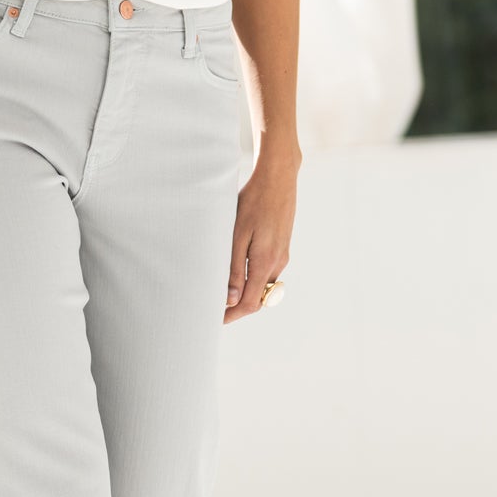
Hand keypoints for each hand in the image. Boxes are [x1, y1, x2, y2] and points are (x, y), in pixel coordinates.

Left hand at [224, 146, 297, 323]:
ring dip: (245, 291)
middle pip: (258, 298)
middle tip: (214, 305)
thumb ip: (233, 268)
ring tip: (222, 287)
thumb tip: (230, 299)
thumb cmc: (253, 202)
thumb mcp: (237, 234)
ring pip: (263, 285)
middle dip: (237, 306)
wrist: (278, 178)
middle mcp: (278, 263)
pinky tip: (237, 266)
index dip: (233, 315)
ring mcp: (283, 254)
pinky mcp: (282, 246)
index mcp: (265, 262)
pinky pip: (268, 271)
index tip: (216, 319)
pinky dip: (253, 277)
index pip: (250, 303)